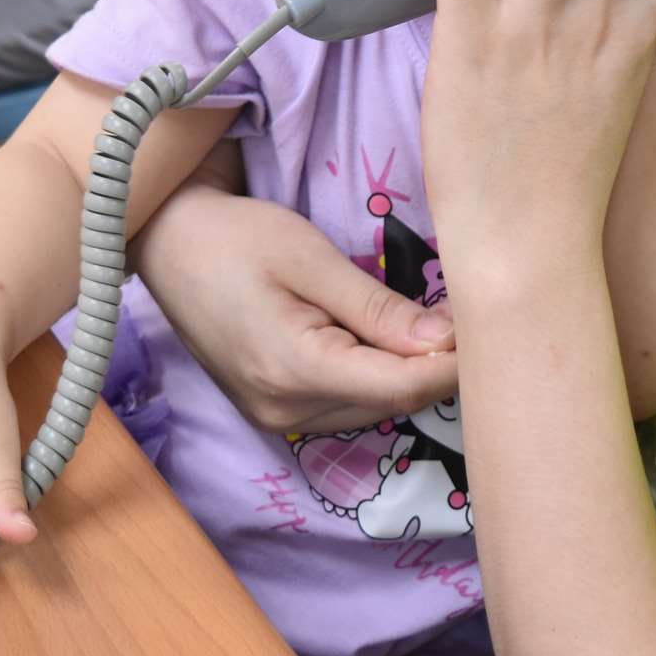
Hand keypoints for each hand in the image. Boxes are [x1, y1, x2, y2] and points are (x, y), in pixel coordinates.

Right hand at [133, 180, 459, 433]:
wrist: (167, 245)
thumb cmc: (236, 238)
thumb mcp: (311, 258)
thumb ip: (379, 308)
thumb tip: (447, 341)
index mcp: (295, 370)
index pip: (403, 386)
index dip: (454, 363)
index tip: (489, 327)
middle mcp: (286, 410)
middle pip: (392, 402)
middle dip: (436, 365)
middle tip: (468, 316)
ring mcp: (277, 417)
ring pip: (374, 407)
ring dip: (407, 372)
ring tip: (431, 322)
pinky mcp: (274, 410)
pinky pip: (347, 403)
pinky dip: (376, 375)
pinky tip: (387, 339)